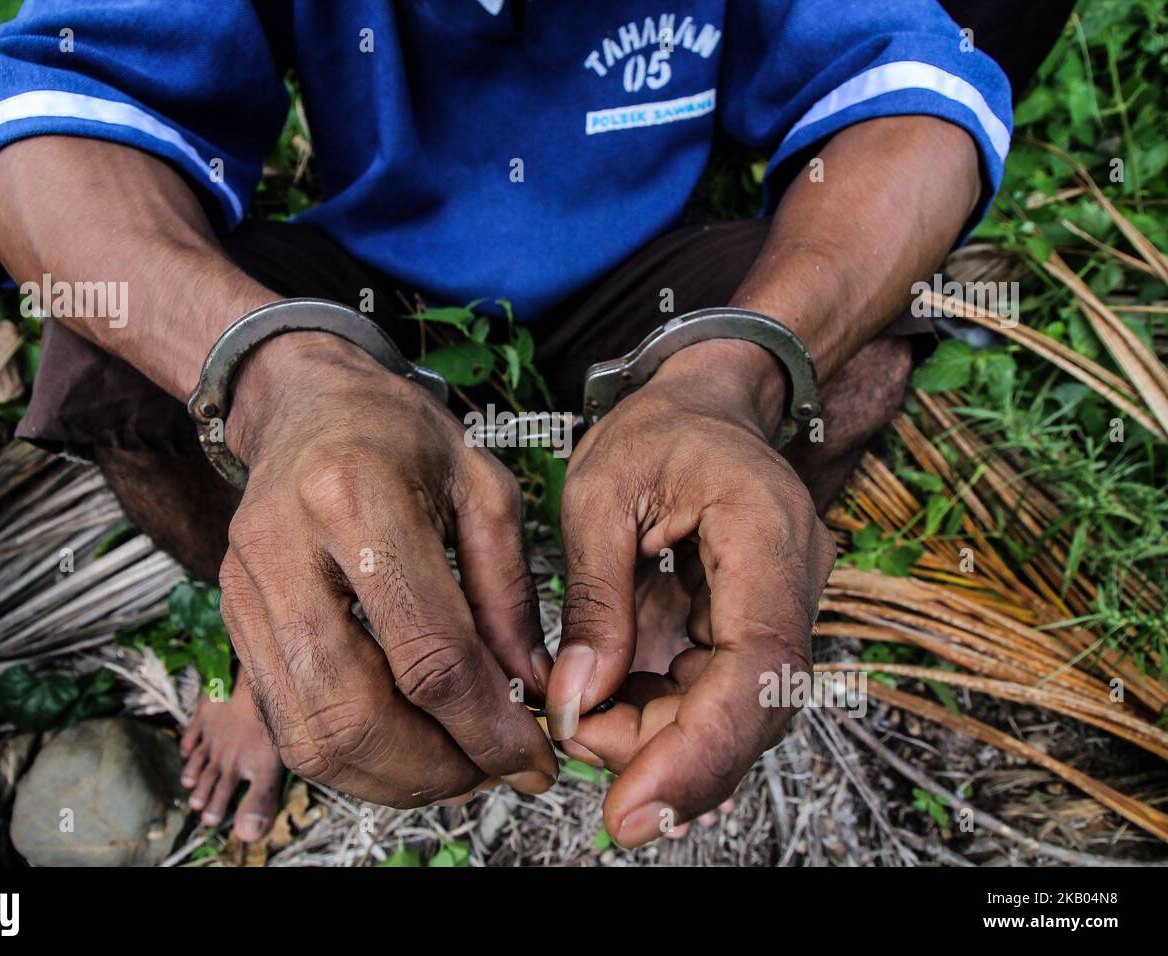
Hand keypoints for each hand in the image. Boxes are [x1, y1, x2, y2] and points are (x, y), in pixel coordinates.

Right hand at [218, 332, 557, 806]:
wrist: (303, 402)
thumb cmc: (398, 433)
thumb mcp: (481, 485)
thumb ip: (509, 591)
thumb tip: (529, 690)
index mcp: (360, 499)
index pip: (429, 654)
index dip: (487, 726)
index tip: (532, 759)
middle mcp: (287, 548)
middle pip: (354, 711)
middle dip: (433, 767)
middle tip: (488, 770)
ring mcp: (248, 587)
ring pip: (308, 732)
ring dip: (387, 775)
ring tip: (449, 765)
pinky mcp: (232, 615)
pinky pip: (283, 720)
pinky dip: (347, 754)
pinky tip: (399, 742)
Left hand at [546, 339, 835, 845]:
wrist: (703, 405)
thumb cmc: (656, 431)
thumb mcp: (599, 495)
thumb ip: (595, 600)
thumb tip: (577, 702)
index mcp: (766, 533)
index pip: (759, 668)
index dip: (701, 751)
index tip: (633, 808)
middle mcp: (792, 582)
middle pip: (752, 707)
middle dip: (667, 758)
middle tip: (581, 763)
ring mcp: (777, 609)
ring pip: (733, 712)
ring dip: (656, 739)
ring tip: (581, 724)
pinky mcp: (748, 628)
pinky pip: (712, 692)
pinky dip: (656, 715)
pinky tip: (605, 712)